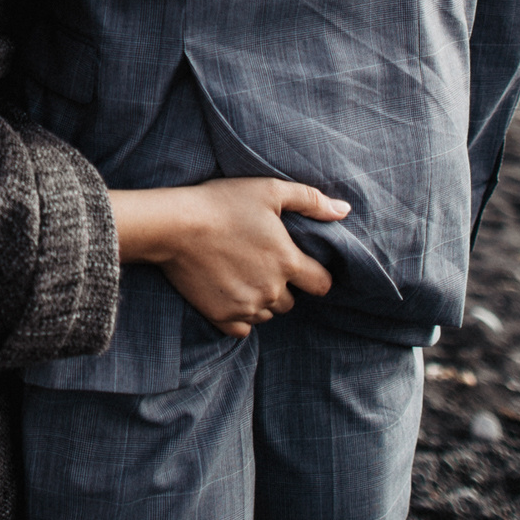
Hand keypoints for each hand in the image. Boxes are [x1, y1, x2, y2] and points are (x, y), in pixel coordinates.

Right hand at [110, 178, 346, 336]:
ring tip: (240, 274)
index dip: (315, 275)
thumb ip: (311, 201)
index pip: (322, 284)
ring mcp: (246, 306)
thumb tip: (344, 211)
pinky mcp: (222, 317)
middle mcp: (272, 290)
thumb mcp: (270, 191)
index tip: (300, 266)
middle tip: (259, 263)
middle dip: (282, 286)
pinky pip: (243, 328)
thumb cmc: (223, 203)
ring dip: (261, 300)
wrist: (175, 225)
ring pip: (267, 314)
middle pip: (291, 301)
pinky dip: (240, 315)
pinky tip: (228, 291)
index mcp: (288, 262)